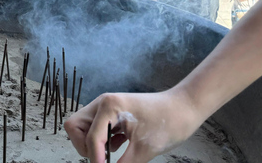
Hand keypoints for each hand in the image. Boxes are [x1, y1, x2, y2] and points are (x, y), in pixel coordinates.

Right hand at [64, 90, 203, 162]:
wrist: (186, 108)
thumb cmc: (168, 122)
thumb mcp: (146, 149)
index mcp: (109, 106)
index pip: (92, 137)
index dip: (96, 159)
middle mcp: (103, 103)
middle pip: (75, 126)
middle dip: (84, 146)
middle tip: (101, 159)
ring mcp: (107, 107)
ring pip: (83, 126)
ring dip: (91, 143)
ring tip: (111, 154)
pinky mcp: (113, 113)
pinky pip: (95, 128)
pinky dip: (101, 140)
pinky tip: (119, 146)